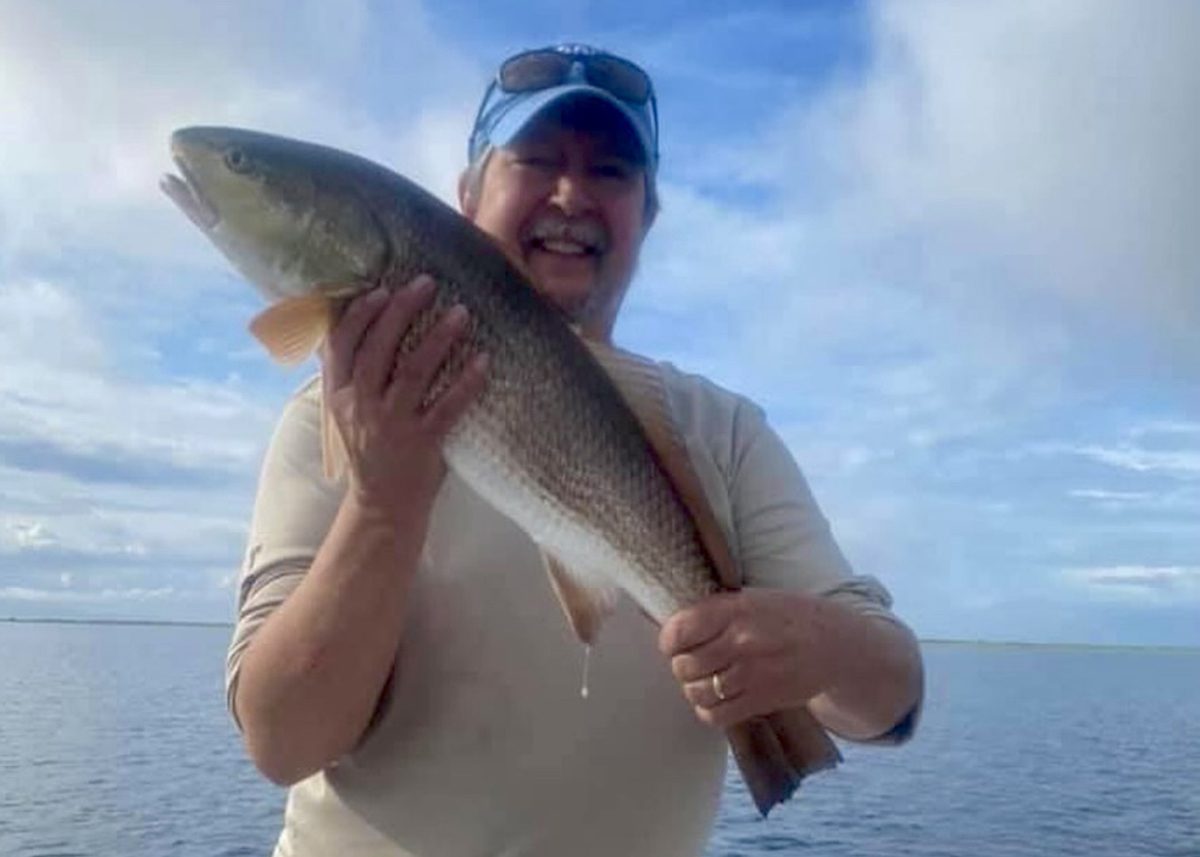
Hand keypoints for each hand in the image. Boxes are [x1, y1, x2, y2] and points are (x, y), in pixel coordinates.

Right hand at [320, 274, 487, 519]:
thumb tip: (374, 320)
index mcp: (339, 394)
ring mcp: (391, 426)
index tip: (382, 288)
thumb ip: (358, 372)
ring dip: (438, 338)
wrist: (382, 505)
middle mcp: (361, 406)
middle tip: (427, 283)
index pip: (341, 344)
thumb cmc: (373, 447)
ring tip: (461, 312)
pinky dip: (466, 382)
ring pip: (413, 373)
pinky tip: (483, 360)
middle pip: (378, 349)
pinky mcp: (423, 444)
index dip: (360, 314)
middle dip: (401, 311)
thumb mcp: (350, 409)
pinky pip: (447, 408)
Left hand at [658, 589, 845, 729]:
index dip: (669, 640)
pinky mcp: (761, 701)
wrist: (832, 645)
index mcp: (734, 609)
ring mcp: (752, 674)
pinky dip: (709, 710)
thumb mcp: (750, 599)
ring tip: (706, 680)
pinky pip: (715, 715)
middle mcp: (741, 641)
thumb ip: (713, 611)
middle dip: (683, 666)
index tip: (675, 643)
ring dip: (694, 689)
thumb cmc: (785, 617)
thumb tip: (669, 625)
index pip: (678, 631)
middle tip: (695, 662)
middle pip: (683, 665)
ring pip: (696, 692)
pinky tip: (719, 699)